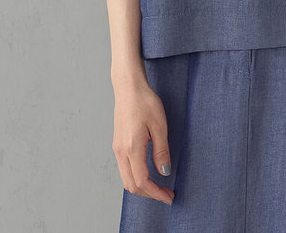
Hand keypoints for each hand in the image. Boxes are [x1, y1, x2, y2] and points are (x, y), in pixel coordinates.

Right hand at [112, 77, 174, 204]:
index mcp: (132, 147)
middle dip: (149, 194)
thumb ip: (161, 151)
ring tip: (159, 186)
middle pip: (132, 185)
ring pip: (126, 179)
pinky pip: (124, 169)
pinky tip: (148, 173)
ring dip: (142, 186)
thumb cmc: (145, 102)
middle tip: (166, 194)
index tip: (169, 196)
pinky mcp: (117, 144)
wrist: (128, 88)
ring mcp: (117, 148)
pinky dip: (136, 177)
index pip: (142, 181)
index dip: (156, 193)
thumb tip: (164, 172)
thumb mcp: (159, 125)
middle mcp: (121, 151)